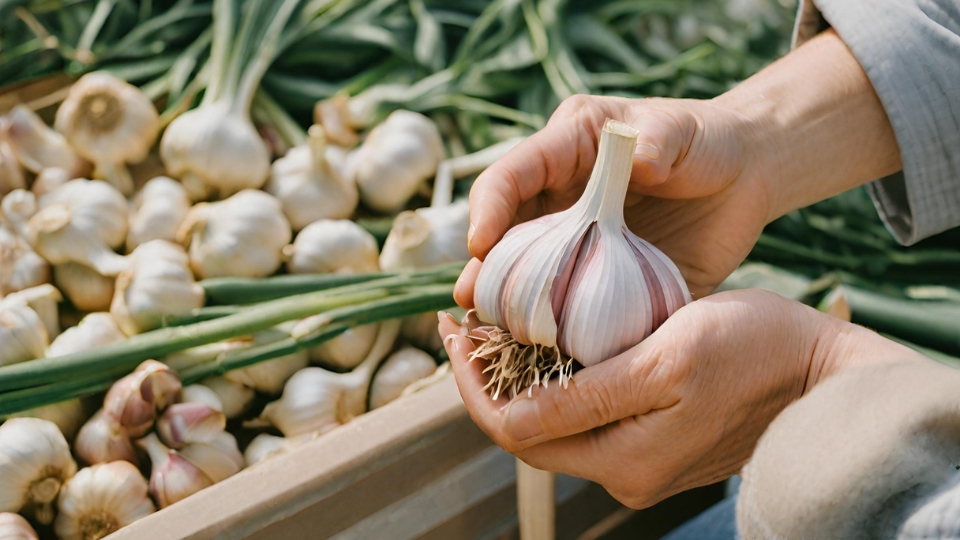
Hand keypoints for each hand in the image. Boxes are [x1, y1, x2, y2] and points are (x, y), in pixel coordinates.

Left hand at [439, 290, 922, 507]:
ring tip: (492, 327)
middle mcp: (626, 473)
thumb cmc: (755, 352)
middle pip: (527, 432)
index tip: (452, 329)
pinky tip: (544, 344)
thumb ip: (586, 398)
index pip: (514, 432)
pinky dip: (554, 383)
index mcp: (624, 460)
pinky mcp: (656, 442)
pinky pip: (587, 418)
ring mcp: (642, 460)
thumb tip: (508, 418)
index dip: (472, 384)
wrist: (824, 375)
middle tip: (464, 324)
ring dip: (516, 380)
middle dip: (485, 381)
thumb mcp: (665, 362)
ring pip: (554, 425)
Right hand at [456, 30, 900, 305]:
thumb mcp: (686, 132)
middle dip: (485, 265)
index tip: (480, 242)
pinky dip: (556, 328)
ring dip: (508, 302)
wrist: (743, 178)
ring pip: (528, 272)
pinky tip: (543, 352)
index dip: (489, 205)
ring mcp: (576, 241)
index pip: (513, 173)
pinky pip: (570, 305)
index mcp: (566, 150)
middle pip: (506, 231)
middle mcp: (558, 198)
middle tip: (470, 300)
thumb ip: (664, 138)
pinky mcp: (600, 278)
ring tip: (490, 333)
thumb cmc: (707, 142)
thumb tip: (641, 155)